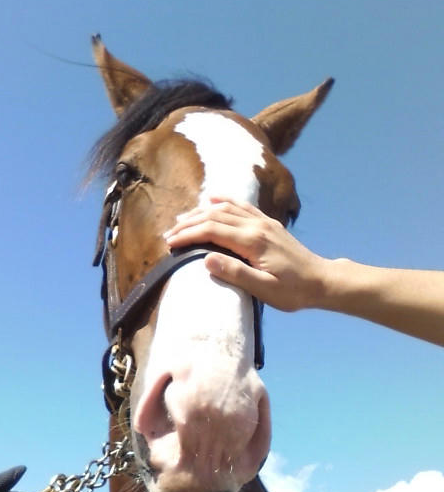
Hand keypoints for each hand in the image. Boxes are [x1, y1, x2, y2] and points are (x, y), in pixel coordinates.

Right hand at [164, 198, 327, 311]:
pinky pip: (242, 206)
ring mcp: (264, 222)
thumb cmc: (293, 291)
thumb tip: (207, 258)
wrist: (321, 281)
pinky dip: (224, 201)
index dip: (189, 235)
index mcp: (253, 241)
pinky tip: (212, 200)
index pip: (212, 231)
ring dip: (202, 212)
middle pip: (215, 216)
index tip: (170, 243)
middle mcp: (257, 226)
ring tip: (182, 220)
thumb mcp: (265, 290)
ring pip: (226, 208)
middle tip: (169, 234)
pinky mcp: (269, 224)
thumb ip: (236, 273)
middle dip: (189, 224)